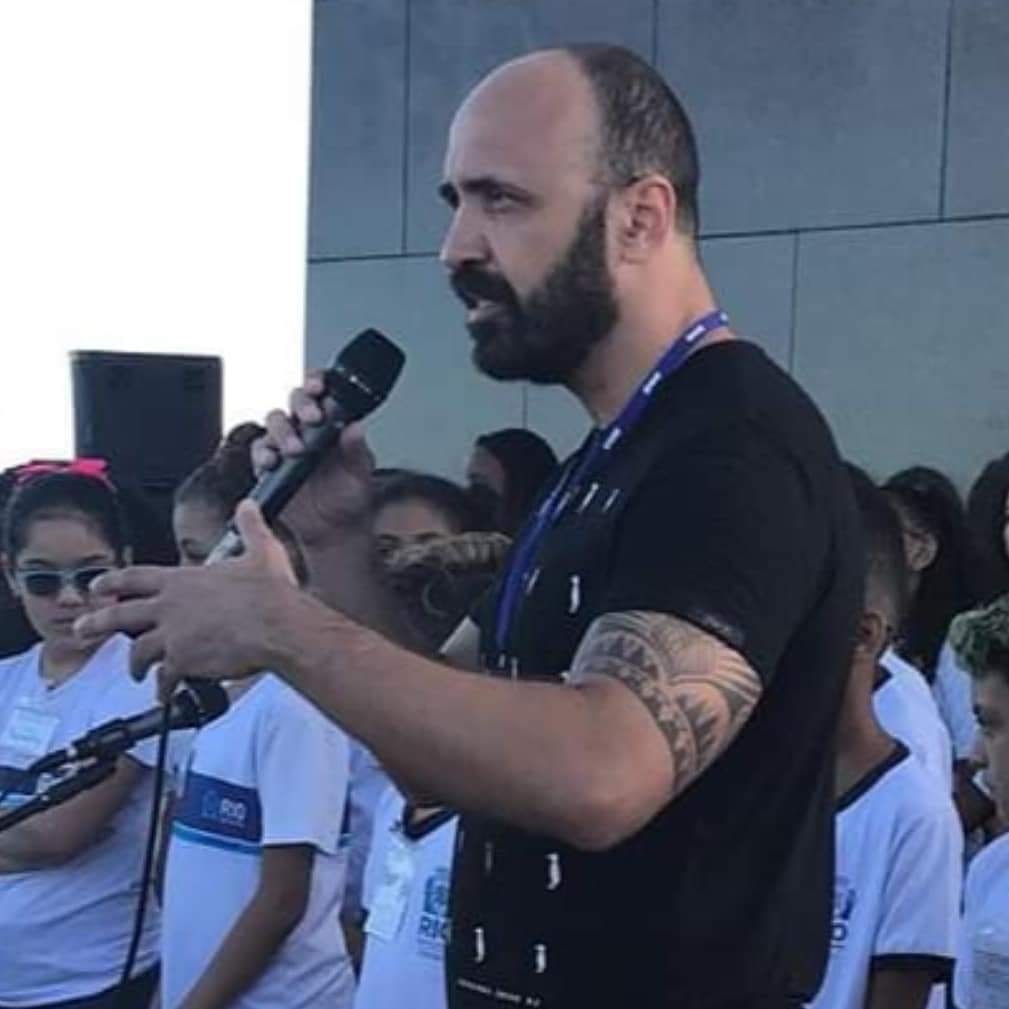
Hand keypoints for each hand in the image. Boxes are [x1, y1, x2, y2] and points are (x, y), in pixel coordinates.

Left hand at [75, 502, 299, 697]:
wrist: (278, 626)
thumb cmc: (271, 592)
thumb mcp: (261, 551)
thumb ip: (250, 528)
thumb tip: (249, 506)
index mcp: (184, 580)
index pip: (136, 577)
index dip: (113, 581)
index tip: (97, 586)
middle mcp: (171, 605)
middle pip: (120, 614)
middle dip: (97, 622)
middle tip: (82, 629)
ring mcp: (173, 635)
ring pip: (138, 651)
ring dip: (134, 664)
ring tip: (135, 674)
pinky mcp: (182, 661)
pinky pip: (164, 678)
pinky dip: (163, 688)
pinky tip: (166, 694)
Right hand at [255, 372, 375, 545]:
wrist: (334, 529)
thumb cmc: (349, 496)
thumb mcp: (360, 474)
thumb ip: (357, 451)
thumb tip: (356, 428)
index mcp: (332, 422)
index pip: (321, 390)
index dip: (316, 381)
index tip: (319, 386)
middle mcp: (307, 428)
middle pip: (295, 400)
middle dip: (302, 404)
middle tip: (312, 418)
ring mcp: (286, 444)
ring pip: (275, 421)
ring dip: (283, 431)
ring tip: (296, 449)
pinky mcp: (270, 464)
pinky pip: (259, 450)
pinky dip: (263, 453)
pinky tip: (272, 462)